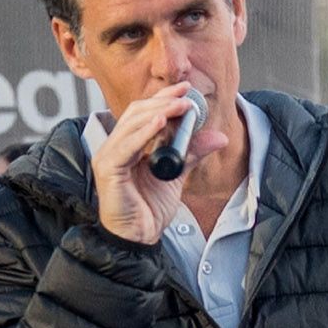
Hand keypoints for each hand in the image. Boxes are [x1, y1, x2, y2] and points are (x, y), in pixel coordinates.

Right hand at [88, 85, 197, 246]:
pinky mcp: (107, 170)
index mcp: (128, 145)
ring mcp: (108, 157)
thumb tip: (219, 137)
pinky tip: (160, 123)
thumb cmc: (149, 209)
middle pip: (136, 113)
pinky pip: (125, 146)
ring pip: (132, 124)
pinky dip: (143, 133)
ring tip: (180, 106)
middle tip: (186, 95)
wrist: (140, 238)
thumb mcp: (177, 175)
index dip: (164, 98)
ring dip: (158, 112)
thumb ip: (192, 154)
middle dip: (163, 101)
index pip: (144, 113)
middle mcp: (115, 147)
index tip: (186, 89)